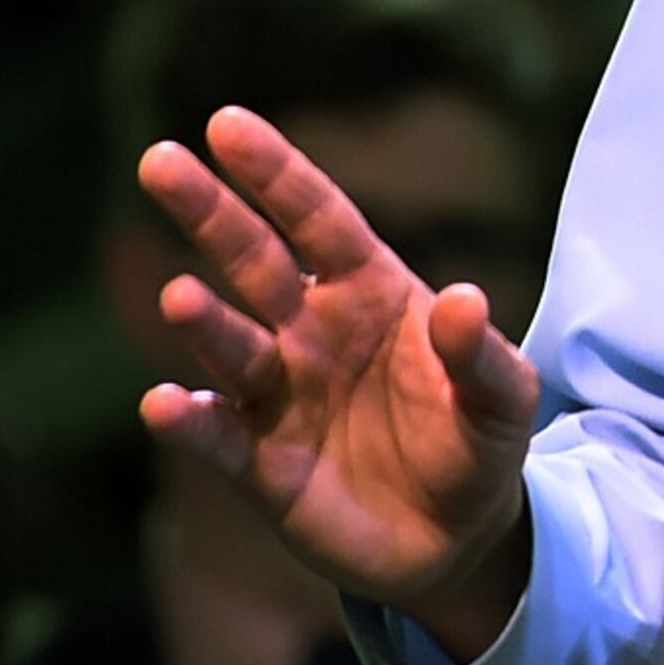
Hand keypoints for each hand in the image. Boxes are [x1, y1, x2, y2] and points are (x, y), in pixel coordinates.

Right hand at [138, 106, 540, 658]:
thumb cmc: (478, 444)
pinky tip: (164, 403)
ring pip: (231, 346)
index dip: (276, 174)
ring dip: (204, 322)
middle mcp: (312, 332)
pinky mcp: (260, 466)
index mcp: (370, 292)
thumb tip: (466, 301)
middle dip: (209, 212)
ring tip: (179, 296)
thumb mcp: (504, 399)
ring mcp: (281, 395)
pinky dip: (189, 423)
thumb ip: (483, 354)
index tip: (225, 124)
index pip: (319, 219)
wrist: (458, 540)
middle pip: (254, 261)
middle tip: (159, 160)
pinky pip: (218, 437)